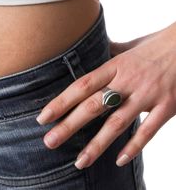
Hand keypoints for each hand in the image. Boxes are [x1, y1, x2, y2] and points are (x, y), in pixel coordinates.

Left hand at [36, 23, 175, 168]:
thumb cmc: (156, 46)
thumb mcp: (128, 46)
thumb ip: (107, 55)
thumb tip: (88, 52)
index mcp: (115, 65)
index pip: (81, 86)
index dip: (61, 102)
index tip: (43, 118)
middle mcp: (128, 81)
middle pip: (93, 106)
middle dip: (69, 126)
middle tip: (50, 142)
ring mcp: (148, 95)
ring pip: (117, 123)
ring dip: (97, 144)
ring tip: (80, 161)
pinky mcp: (168, 106)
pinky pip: (149, 130)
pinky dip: (134, 146)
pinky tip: (118, 159)